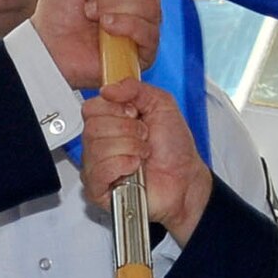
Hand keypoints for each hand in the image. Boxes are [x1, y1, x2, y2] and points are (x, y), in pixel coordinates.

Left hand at [31, 0, 160, 87]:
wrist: (48, 42)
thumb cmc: (61, 6)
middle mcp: (144, 1)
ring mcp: (146, 26)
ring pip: (149, 4)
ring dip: (111, 5)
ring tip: (91, 14)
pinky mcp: (145, 51)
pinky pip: (148, 30)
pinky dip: (122, 25)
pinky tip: (104, 29)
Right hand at [81, 78, 211, 242]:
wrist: (186, 179)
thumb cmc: (174, 148)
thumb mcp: (162, 104)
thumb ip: (135, 88)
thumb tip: (108, 88)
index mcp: (109, 121)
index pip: (90, 108)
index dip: (115, 109)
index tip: (135, 115)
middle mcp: (100, 143)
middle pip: (92, 127)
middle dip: (127, 130)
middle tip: (144, 137)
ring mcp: (97, 166)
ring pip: (96, 148)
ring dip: (129, 148)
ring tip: (142, 154)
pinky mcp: (98, 189)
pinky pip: (98, 171)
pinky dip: (121, 166)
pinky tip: (133, 169)